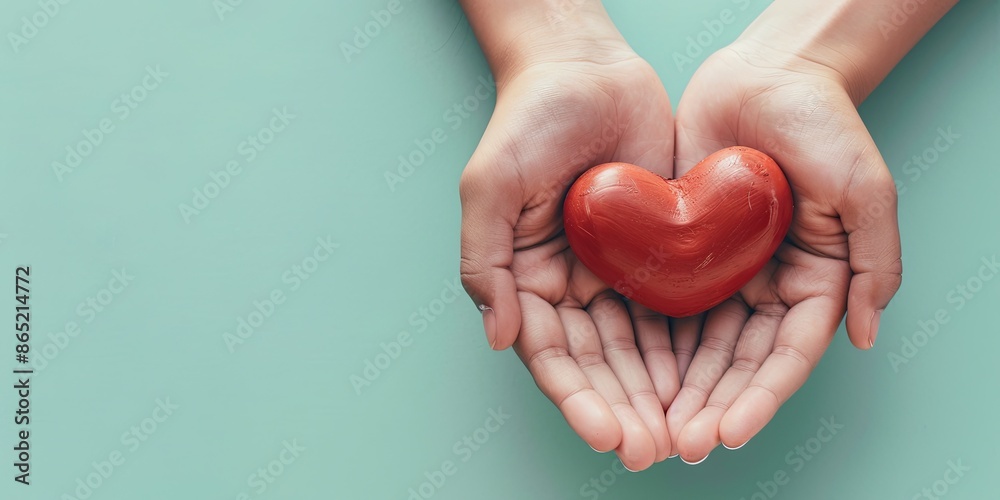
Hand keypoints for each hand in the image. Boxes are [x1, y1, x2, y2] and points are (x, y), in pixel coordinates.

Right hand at [458, 11, 677, 468]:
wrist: (588, 67)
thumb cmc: (530, 119)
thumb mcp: (490, 186)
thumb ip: (486, 261)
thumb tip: (500, 337)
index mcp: (527, 278)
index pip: (551, 354)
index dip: (577, 397)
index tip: (607, 431)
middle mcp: (570, 285)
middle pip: (597, 364)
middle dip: (623, 410)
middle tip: (653, 450)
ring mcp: (615, 272)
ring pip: (637, 349)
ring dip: (655, 395)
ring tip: (680, 435)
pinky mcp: (657, 253)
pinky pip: (672, 311)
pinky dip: (684, 351)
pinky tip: (701, 384)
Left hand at [665, 39, 902, 462]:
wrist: (761, 75)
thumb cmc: (821, 122)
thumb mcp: (865, 187)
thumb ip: (874, 262)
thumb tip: (866, 335)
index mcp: (816, 282)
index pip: (786, 356)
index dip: (759, 398)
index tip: (727, 432)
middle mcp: (768, 287)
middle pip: (737, 363)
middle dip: (710, 406)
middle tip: (678, 444)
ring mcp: (725, 272)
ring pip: (699, 346)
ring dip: (678, 389)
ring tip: (651, 426)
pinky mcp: (685, 252)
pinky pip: (666, 305)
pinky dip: (652, 343)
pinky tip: (630, 374)